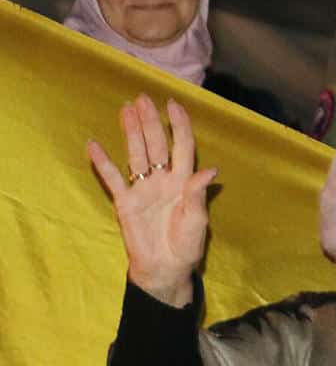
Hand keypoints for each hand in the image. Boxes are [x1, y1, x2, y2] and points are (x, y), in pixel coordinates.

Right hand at [85, 95, 216, 307]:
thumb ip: (198, 194)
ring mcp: (143, 188)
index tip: (174, 104)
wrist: (165, 267)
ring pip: (136, 154)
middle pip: (157, 144)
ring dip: (131, 133)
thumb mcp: (197, 220)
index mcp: (184, 181)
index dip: (179, 126)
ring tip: (125, 110)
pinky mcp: (125, 201)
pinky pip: (112, 178)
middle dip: (151, 122)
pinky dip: (103, 162)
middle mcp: (163, 179)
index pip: (183, 147)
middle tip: (142, 98)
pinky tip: (94, 144)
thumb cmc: (186, 245)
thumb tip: (211, 171)